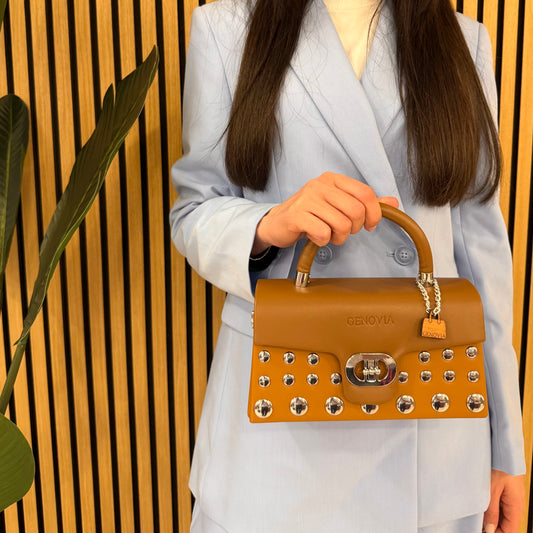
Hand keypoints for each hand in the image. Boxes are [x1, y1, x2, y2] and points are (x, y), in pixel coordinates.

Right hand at [252, 172, 398, 254]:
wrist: (277, 223)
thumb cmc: (309, 215)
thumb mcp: (337, 205)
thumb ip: (364, 204)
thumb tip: (393, 202)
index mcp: (333, 179)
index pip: (365, 193)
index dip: (374, 213)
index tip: (370, 226)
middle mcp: (320, 185)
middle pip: (356, 211)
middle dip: (354, 229)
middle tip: (342, 232)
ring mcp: (307, 199)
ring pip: (341, 224)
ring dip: (338, 237)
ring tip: (328, 235)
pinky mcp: (297, 215)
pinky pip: (323, 233)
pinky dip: (323, 241)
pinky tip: (315, 237)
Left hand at [483, 470, 524, 532]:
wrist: (503, 449)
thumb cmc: (499, 466)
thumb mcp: (491, 490)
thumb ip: (491, 511)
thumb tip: (490, 529)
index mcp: (516, 506)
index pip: (510, 530)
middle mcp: (517, 502)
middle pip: (507, 523)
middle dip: (494, 527)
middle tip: (479, 526)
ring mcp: (512, 495)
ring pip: (504, 514)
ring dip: (493, 518)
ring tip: (479, 518)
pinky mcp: (507, 488)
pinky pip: (502, 504)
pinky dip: (494, 508)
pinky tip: (484, 506)